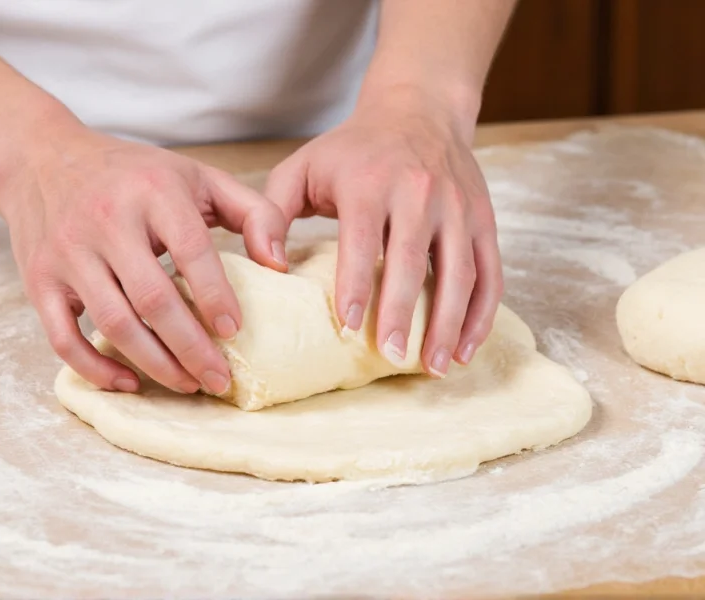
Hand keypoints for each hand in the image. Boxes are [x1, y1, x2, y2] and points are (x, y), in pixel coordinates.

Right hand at [0, 124, 287, 393]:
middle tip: (219, 379)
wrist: (41, 157)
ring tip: (187, 384)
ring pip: (114, 323)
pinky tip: (128, 382)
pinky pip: (63, 336)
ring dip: (154, 363)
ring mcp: (68, 252)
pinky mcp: (39, 280)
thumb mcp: (199, 176)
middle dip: (191, 348)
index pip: (192, 251)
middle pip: (153, 299)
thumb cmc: (134, 174)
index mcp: (154, 191)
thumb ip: (253, 212)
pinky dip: (95, 368)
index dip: (216, 297)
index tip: (234, 332)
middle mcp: (107, 220)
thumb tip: (279, 264)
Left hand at [265, 91, 502, 376]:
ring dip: (448, 323)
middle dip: (402, 314)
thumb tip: (267, 265)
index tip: (349, 328)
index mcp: (368, 182)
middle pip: (412, 261)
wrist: (418, 111)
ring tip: (433, 367)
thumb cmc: (351, 151)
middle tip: (391, 358)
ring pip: (459, 272)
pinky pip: (490, 272)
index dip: (356, 285)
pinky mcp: (483, 220)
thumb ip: (271, 214)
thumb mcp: (302, 168)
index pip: (361, 240)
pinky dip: (482, 314)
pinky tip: (464, 347)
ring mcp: (456, 207)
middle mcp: (417, 192)